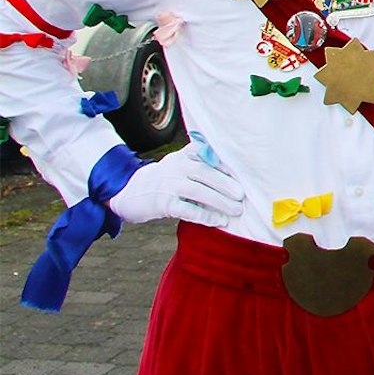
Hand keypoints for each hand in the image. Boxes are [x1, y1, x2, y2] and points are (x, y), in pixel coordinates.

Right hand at [105, 147, 245, 227]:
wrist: (130, 192)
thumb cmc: (166, 179)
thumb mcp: (180, 162)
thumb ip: (203, 162)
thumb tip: (236, 175)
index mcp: (183, 155)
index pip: (208, 154)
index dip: (225, 163)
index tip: (243, 173)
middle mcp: (175, 167)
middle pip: (205, 173)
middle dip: (226, 184)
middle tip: (242, 195)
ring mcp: (168, 185)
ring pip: (198, 192)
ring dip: (220, 201)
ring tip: (237, 210)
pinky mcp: (163, 204)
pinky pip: (188, 210)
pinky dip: (205, 216)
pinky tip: (219, 221)